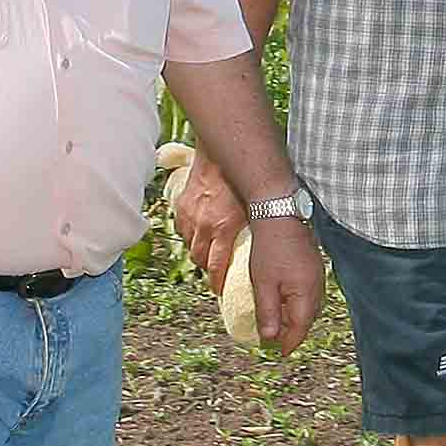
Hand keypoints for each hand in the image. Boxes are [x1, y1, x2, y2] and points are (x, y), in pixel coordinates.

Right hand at [172, 150, 244, 284]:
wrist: (221, 155)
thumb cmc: (242, 180)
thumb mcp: (253, 210)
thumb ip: (252, 232)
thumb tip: (264, 250)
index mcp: (223, 229)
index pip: (215, 267)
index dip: (216, 282)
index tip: (219, 289)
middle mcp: (203, 226)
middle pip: (199, 259)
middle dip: (206, 267)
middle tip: (215, 269)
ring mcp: (189, 216)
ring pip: (189, 245)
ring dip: (198, 250)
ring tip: (208, 250)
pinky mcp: (181, 206)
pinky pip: (181, 228)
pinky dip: (189, 233)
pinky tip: (198, 229)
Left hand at [248, 214, 324, 351]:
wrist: (279, 214)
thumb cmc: (269, 248)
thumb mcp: (263, 283)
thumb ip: (268, 311)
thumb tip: (270, 337)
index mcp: (306, 294)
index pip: (300, 327)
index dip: (289, 343)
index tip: (280, 353)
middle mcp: (317, 287)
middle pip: (307, 319)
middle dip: (293, 332)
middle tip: (277, 342)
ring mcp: (318, 276)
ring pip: (309, 306)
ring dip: (295, 318)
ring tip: (280, 324)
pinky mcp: (314, 266)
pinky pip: (308, 293)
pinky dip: (298, 303)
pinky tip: (286, 301)